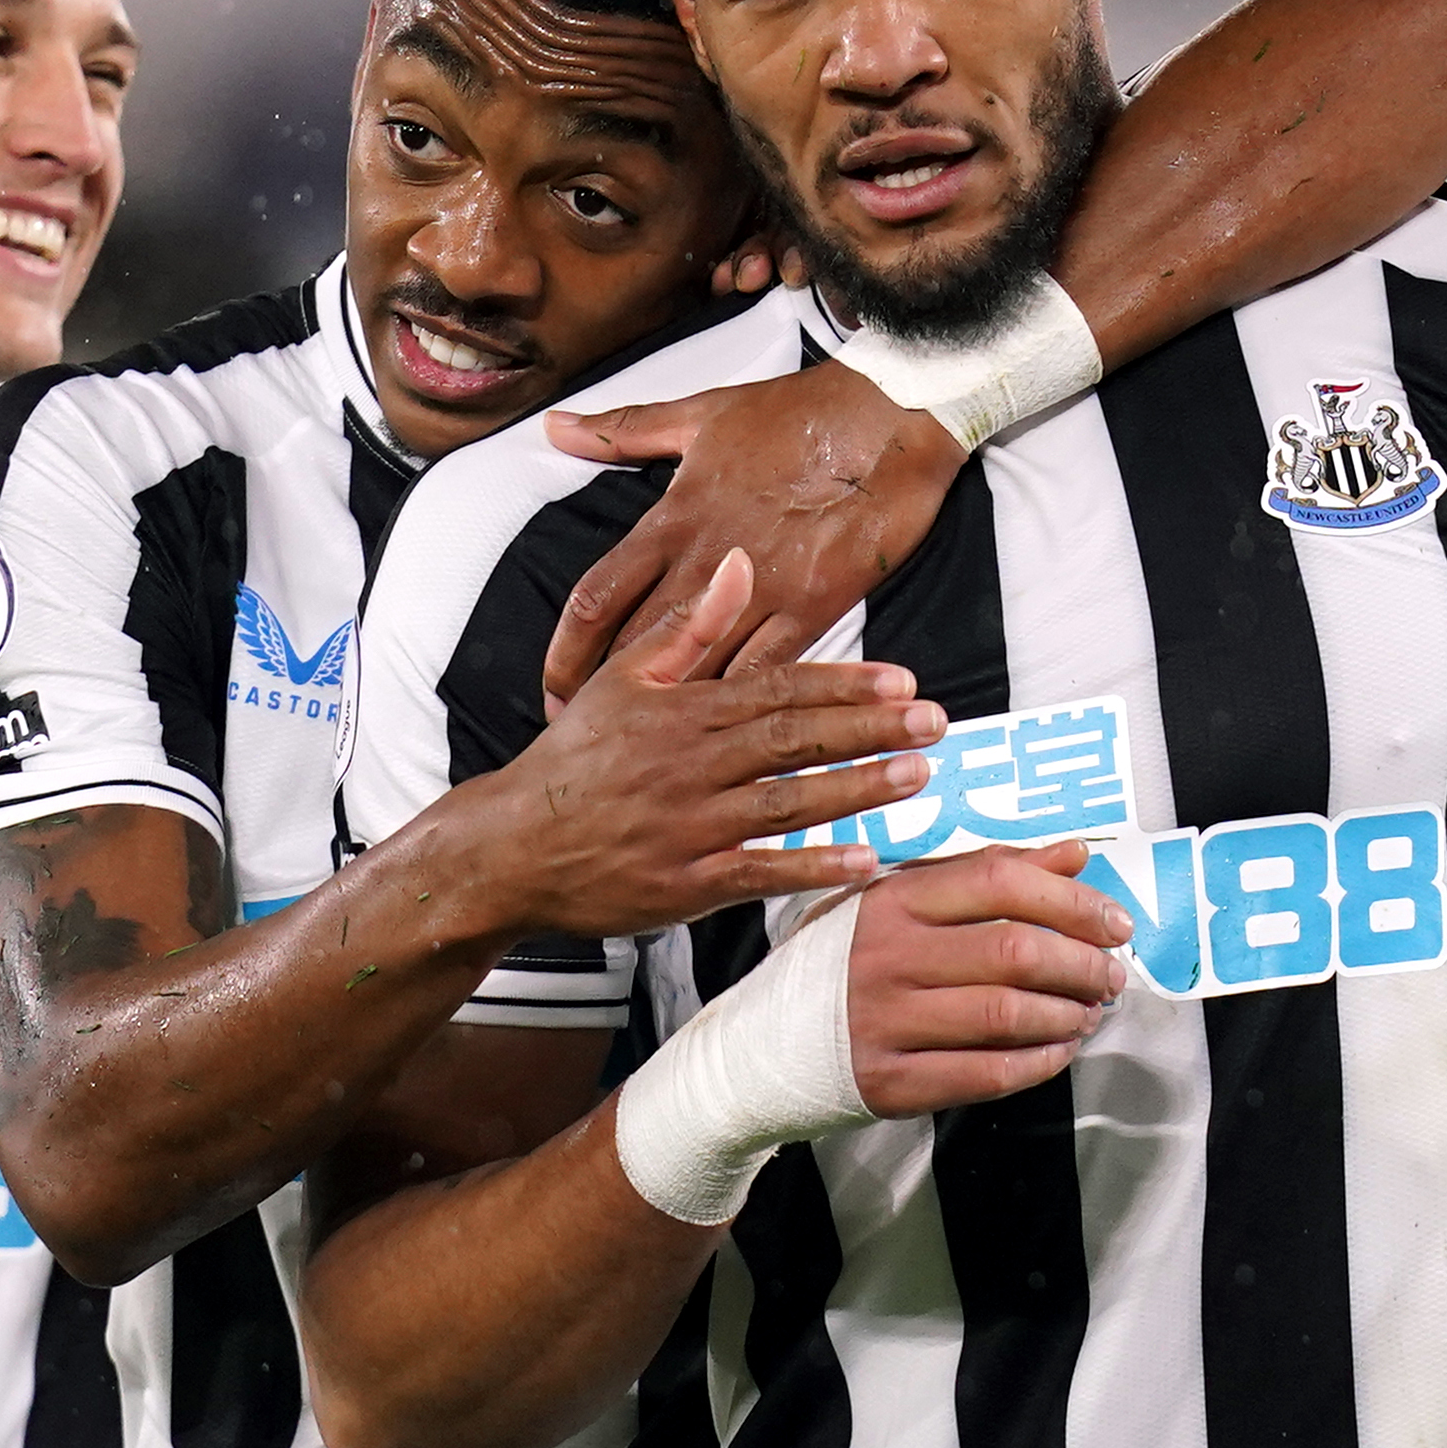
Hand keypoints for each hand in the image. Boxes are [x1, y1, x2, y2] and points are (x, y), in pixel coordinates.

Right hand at [467, 550, 941, 937]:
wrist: (512, 846)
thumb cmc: (574, 761)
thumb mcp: (620, 680)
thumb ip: (688, 626)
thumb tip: (737, 563)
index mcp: (683, 713)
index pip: (777, 691)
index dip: (843, 685)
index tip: (901, 679)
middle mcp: (692, 767)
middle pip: (794, 742)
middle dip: (869, 730)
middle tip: (934, 721)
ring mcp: (690, 828)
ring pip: (786, 804)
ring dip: (857, 791)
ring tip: (917, 777)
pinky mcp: (686, 884)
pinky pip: (758, 873)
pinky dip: (811, 868)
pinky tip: (864, 861)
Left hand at [538, 369, 968, 708]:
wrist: (886, 416)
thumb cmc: (798, 413)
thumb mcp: (700, 414)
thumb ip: (624, 431)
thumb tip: (558, 428)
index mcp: (672, 519)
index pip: (596, 598)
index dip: (566, 652)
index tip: (553, 687)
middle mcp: (705, 565)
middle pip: (637, 651)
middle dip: (607, 700)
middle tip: (593, 736)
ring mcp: (759, 593)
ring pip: (698, 672)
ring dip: (673, 716)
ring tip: (652, 756)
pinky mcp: (812, 609)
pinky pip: (767, 675)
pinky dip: (745, 711)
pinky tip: (731, 743)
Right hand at [843, 846, 1128, 1114]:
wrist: (758, 1046)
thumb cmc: (843, 963)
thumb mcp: (899, 900)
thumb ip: (987, 874)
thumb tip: (1076, 854)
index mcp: (892, 898)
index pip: (1000, 881)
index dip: (1071, 900)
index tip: (1115, 923)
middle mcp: (886, 955)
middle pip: (1014, 950)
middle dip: (1082, 964)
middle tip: (1112, 977)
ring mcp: (884, 1021)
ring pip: (1006, 1014)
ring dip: (1066, 1015)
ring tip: (1088, 1013)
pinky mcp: (889, 1082)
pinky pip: (985, 1073)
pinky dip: (1038, 1064)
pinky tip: (1059, 1052)